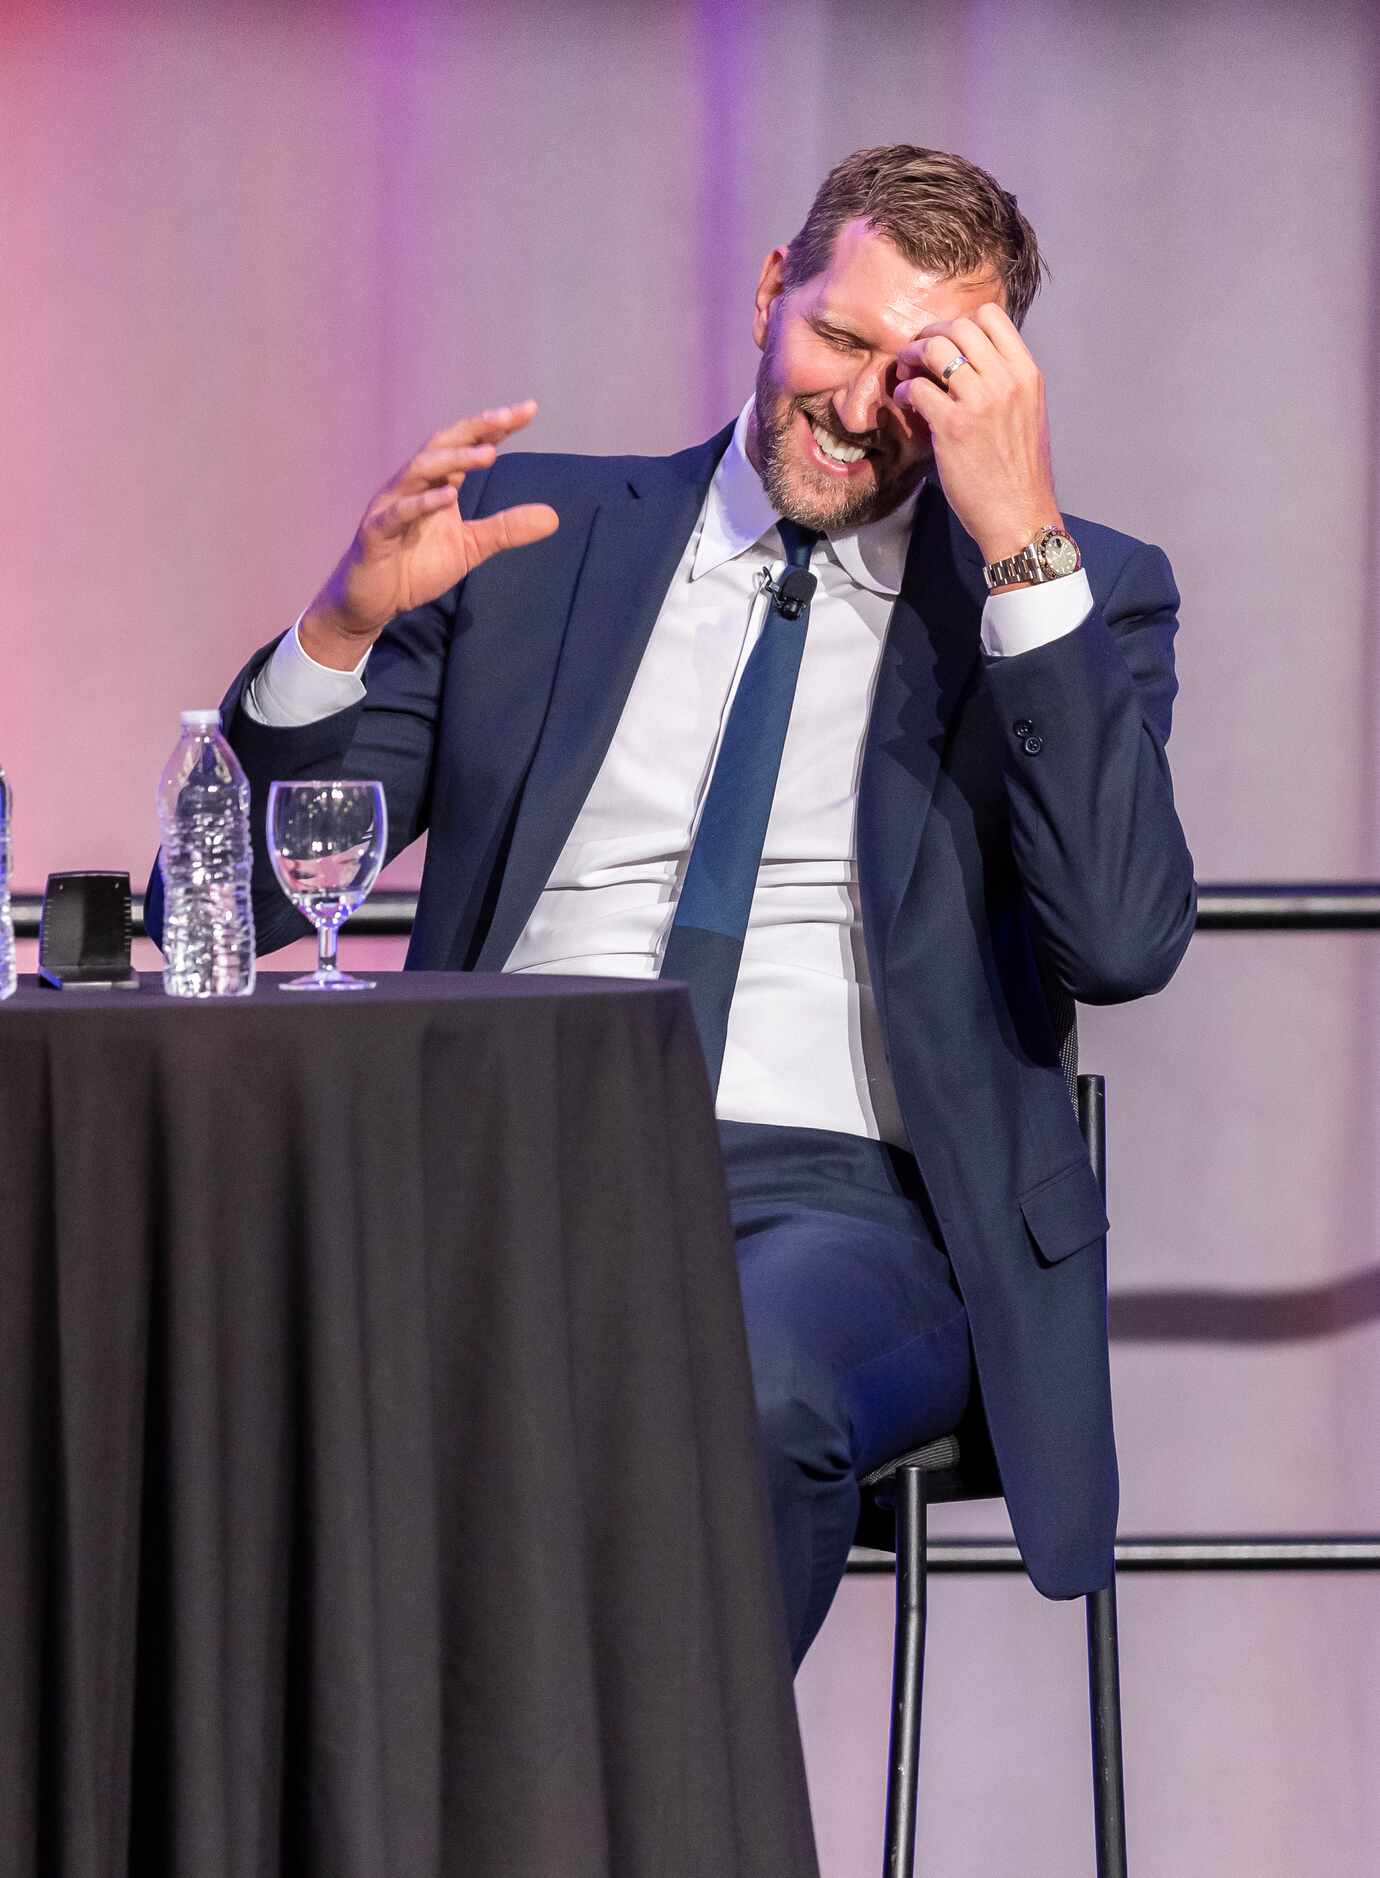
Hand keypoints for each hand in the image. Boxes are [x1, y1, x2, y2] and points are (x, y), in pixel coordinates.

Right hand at [300, 401, 558, 667]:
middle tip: (509, 416)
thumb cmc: (415, 566)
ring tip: (488, 454)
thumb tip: (554, 517)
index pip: (468, 445)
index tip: (528, 410)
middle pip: (444, 444)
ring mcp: (392, 505)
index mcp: (437, 484)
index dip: (495, 427)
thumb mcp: (471, 548)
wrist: (372, 602)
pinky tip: (447, 496)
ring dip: (453, 459)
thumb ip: (506, 529)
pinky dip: (422, 504)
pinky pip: (399, 513)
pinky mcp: (376, 532)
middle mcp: (413, 485)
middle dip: (476, 428)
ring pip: (420, 470)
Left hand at [893, 305, 1061, 567]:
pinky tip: (907, 403)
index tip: (946, 342)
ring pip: (936, 349)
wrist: (1020, 516)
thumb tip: (973, 362)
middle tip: (917, 356)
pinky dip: (905, 391)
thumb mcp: (1027, 414)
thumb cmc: (1020, 472)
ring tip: (907, 375)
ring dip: (912, 357)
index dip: (961, 322)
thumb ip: (1005, 383)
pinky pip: (918, 388)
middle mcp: (1006, 381)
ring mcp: (980, 401)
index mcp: (1027, 374)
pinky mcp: (953, 426)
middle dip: (930, 335)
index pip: (992, 317)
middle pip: (958, 326)